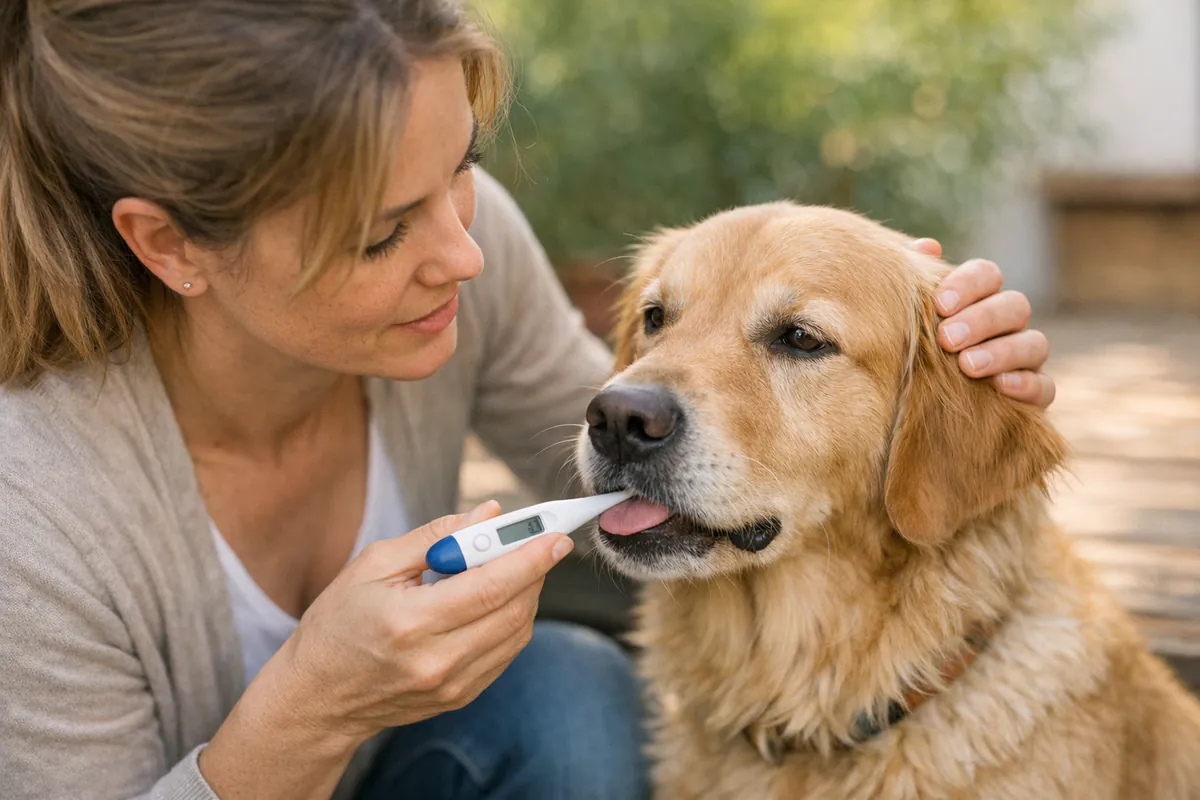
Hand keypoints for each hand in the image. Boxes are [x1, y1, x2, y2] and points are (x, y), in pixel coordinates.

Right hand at [199, 502, 572, 799]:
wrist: (318, 697)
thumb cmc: (338, 622)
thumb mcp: (374, 564)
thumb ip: (435, 536)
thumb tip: (488, 514)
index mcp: (410, 622)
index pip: (491, 585)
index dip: (531, 557)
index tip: (557, 535)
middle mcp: (437, 660)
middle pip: (514, 609)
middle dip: (536, 570)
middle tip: (541, 541)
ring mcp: (452, 685)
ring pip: (517, 632)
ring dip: (526, 593)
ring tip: (512, 566)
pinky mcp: (460, 697)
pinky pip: (506, 653)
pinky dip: (512, 620)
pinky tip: (497, 599)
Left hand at [911, 239, 1054, 407]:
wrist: (923, 411)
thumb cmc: (915, 353)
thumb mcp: (910, 318)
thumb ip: (916, 283)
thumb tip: (927, 247)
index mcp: (980, 299)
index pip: (988, 274)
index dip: (968, 283)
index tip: (939, 304)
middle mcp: (1009, 325)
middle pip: (1014, 306)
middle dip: (981, 319)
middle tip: (947, 338)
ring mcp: (1026, 360)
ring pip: (1034, 343)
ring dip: (1002, 352)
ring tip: (967, 365)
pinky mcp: (1034, 395)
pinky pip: (1045, 387)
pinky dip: (1027, 384)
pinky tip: (1001, 385)